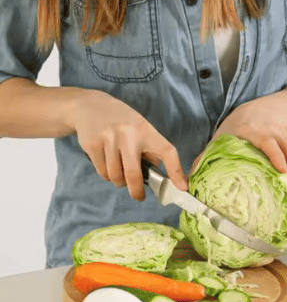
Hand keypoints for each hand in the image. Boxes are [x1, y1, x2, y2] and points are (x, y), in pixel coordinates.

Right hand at [71, 89, 187, 199]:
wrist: (88, 104)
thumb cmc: (121, 121)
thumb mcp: (140, 128)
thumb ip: (150, 150)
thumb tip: (158, 175)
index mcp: (146, 130)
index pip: (167, 151)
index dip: (176, 171)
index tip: (182, 187)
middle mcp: (129, 134)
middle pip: (133, 174)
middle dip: (136, 191)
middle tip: (138, 196)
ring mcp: (109, 139)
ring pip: (115, 176)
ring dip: (119, 181)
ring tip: (119, 173)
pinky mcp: (92, 145)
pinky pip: (102, 172)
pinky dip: (106, 175)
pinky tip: (107, 165)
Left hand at [196, 99, 286, 195]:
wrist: (256, 112)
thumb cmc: (235, 130)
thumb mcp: (220, 139)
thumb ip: (206, 158)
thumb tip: (190, 182)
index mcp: (254, 131)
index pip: (267, 142)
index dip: (276, 156)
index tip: (281, 170)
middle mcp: (273, 133)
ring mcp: (286, 139)